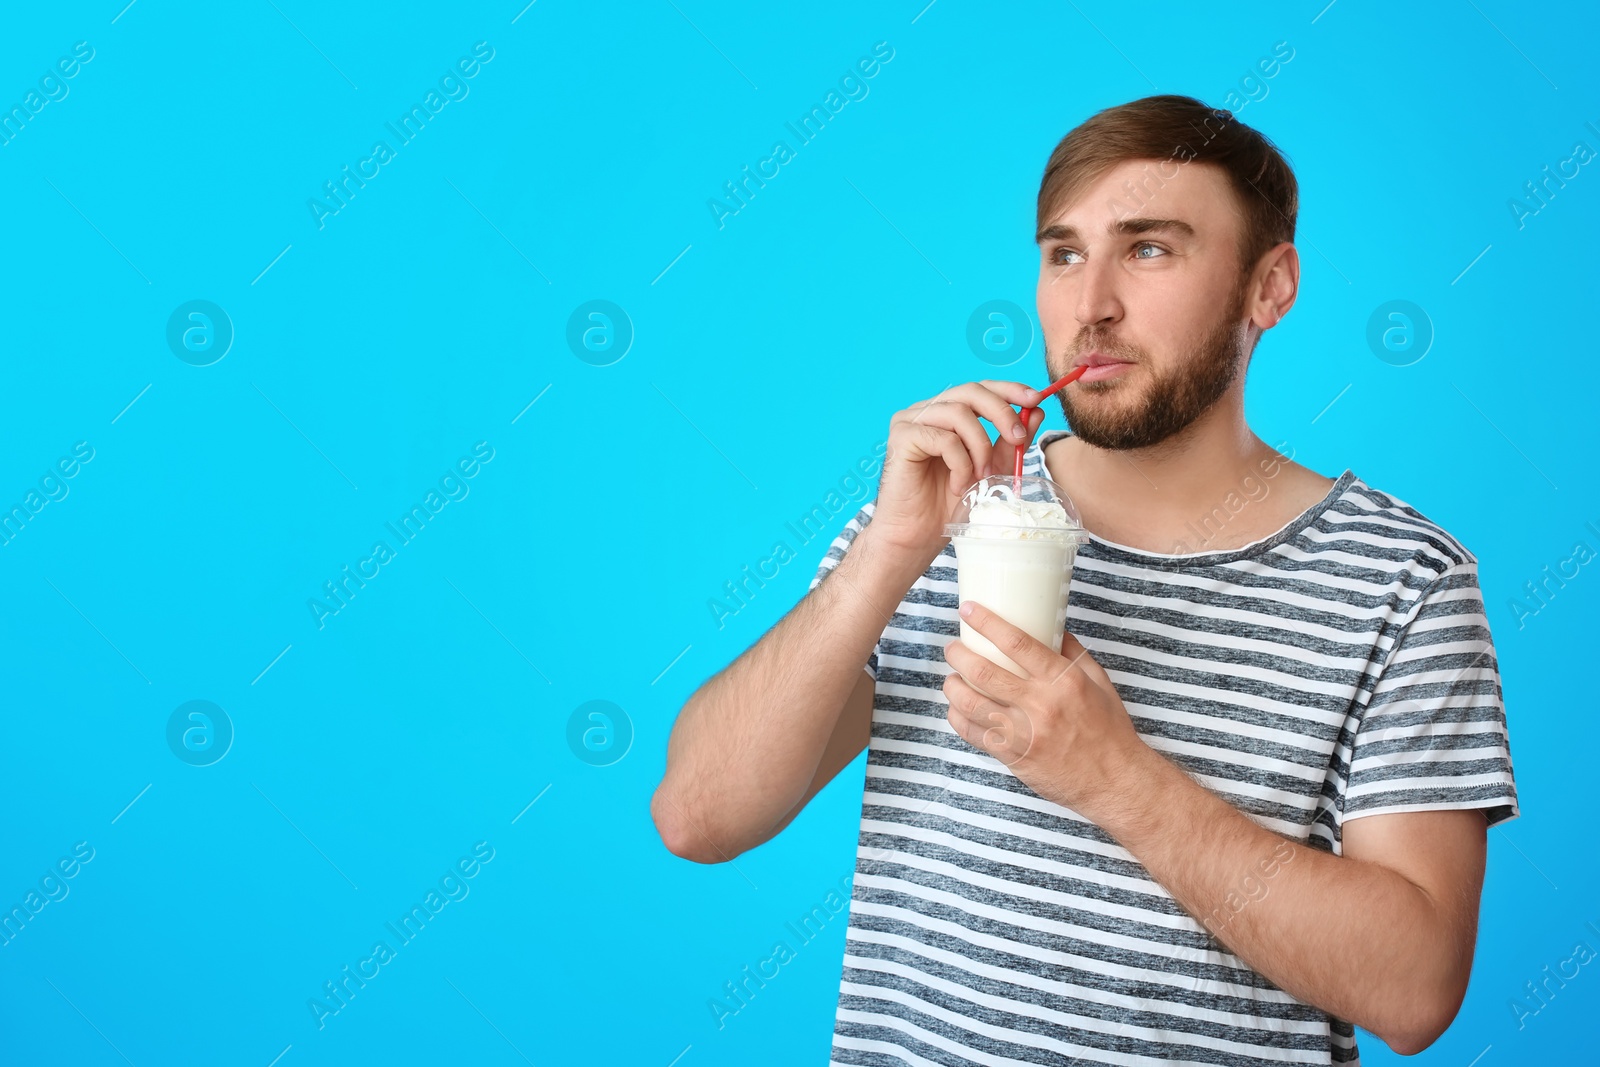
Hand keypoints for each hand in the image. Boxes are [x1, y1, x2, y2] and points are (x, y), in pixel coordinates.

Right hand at [871, 381, 1045, 561]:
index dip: (1009, 389)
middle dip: (1001, 412)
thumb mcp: (989, 469)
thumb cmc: (946, 505)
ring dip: (980, 447)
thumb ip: (1008, 442)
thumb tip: (1036, 412)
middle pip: (971, 391)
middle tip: (1018, 439)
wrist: (916, 535)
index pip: (980, 388)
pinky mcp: (901, 437)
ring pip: (959, 414)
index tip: (1036, 399)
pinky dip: (960, 463)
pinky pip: (943, 438)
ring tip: (981, 476)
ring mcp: (910, 421)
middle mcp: (927, 410)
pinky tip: (957, 485)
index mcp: (946, 412)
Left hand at [941, 599, 1150, 818]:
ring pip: (970, 703)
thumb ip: (1072, 653)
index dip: (986, 622)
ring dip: (952, 686)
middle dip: (958, 654)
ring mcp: (1023, 733)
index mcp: (1062, 681)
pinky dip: (958, 717)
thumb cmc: (1108, 730)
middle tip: (952, 648)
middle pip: (983, 671)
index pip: (1016, 642)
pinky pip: (972, 733)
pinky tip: (957, 708)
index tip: (968, 610)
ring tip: (951, 678)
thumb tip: (1051, 626)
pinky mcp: (1012, 756)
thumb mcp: (1099, 683)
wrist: (1114, 781)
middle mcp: (1039, 704)